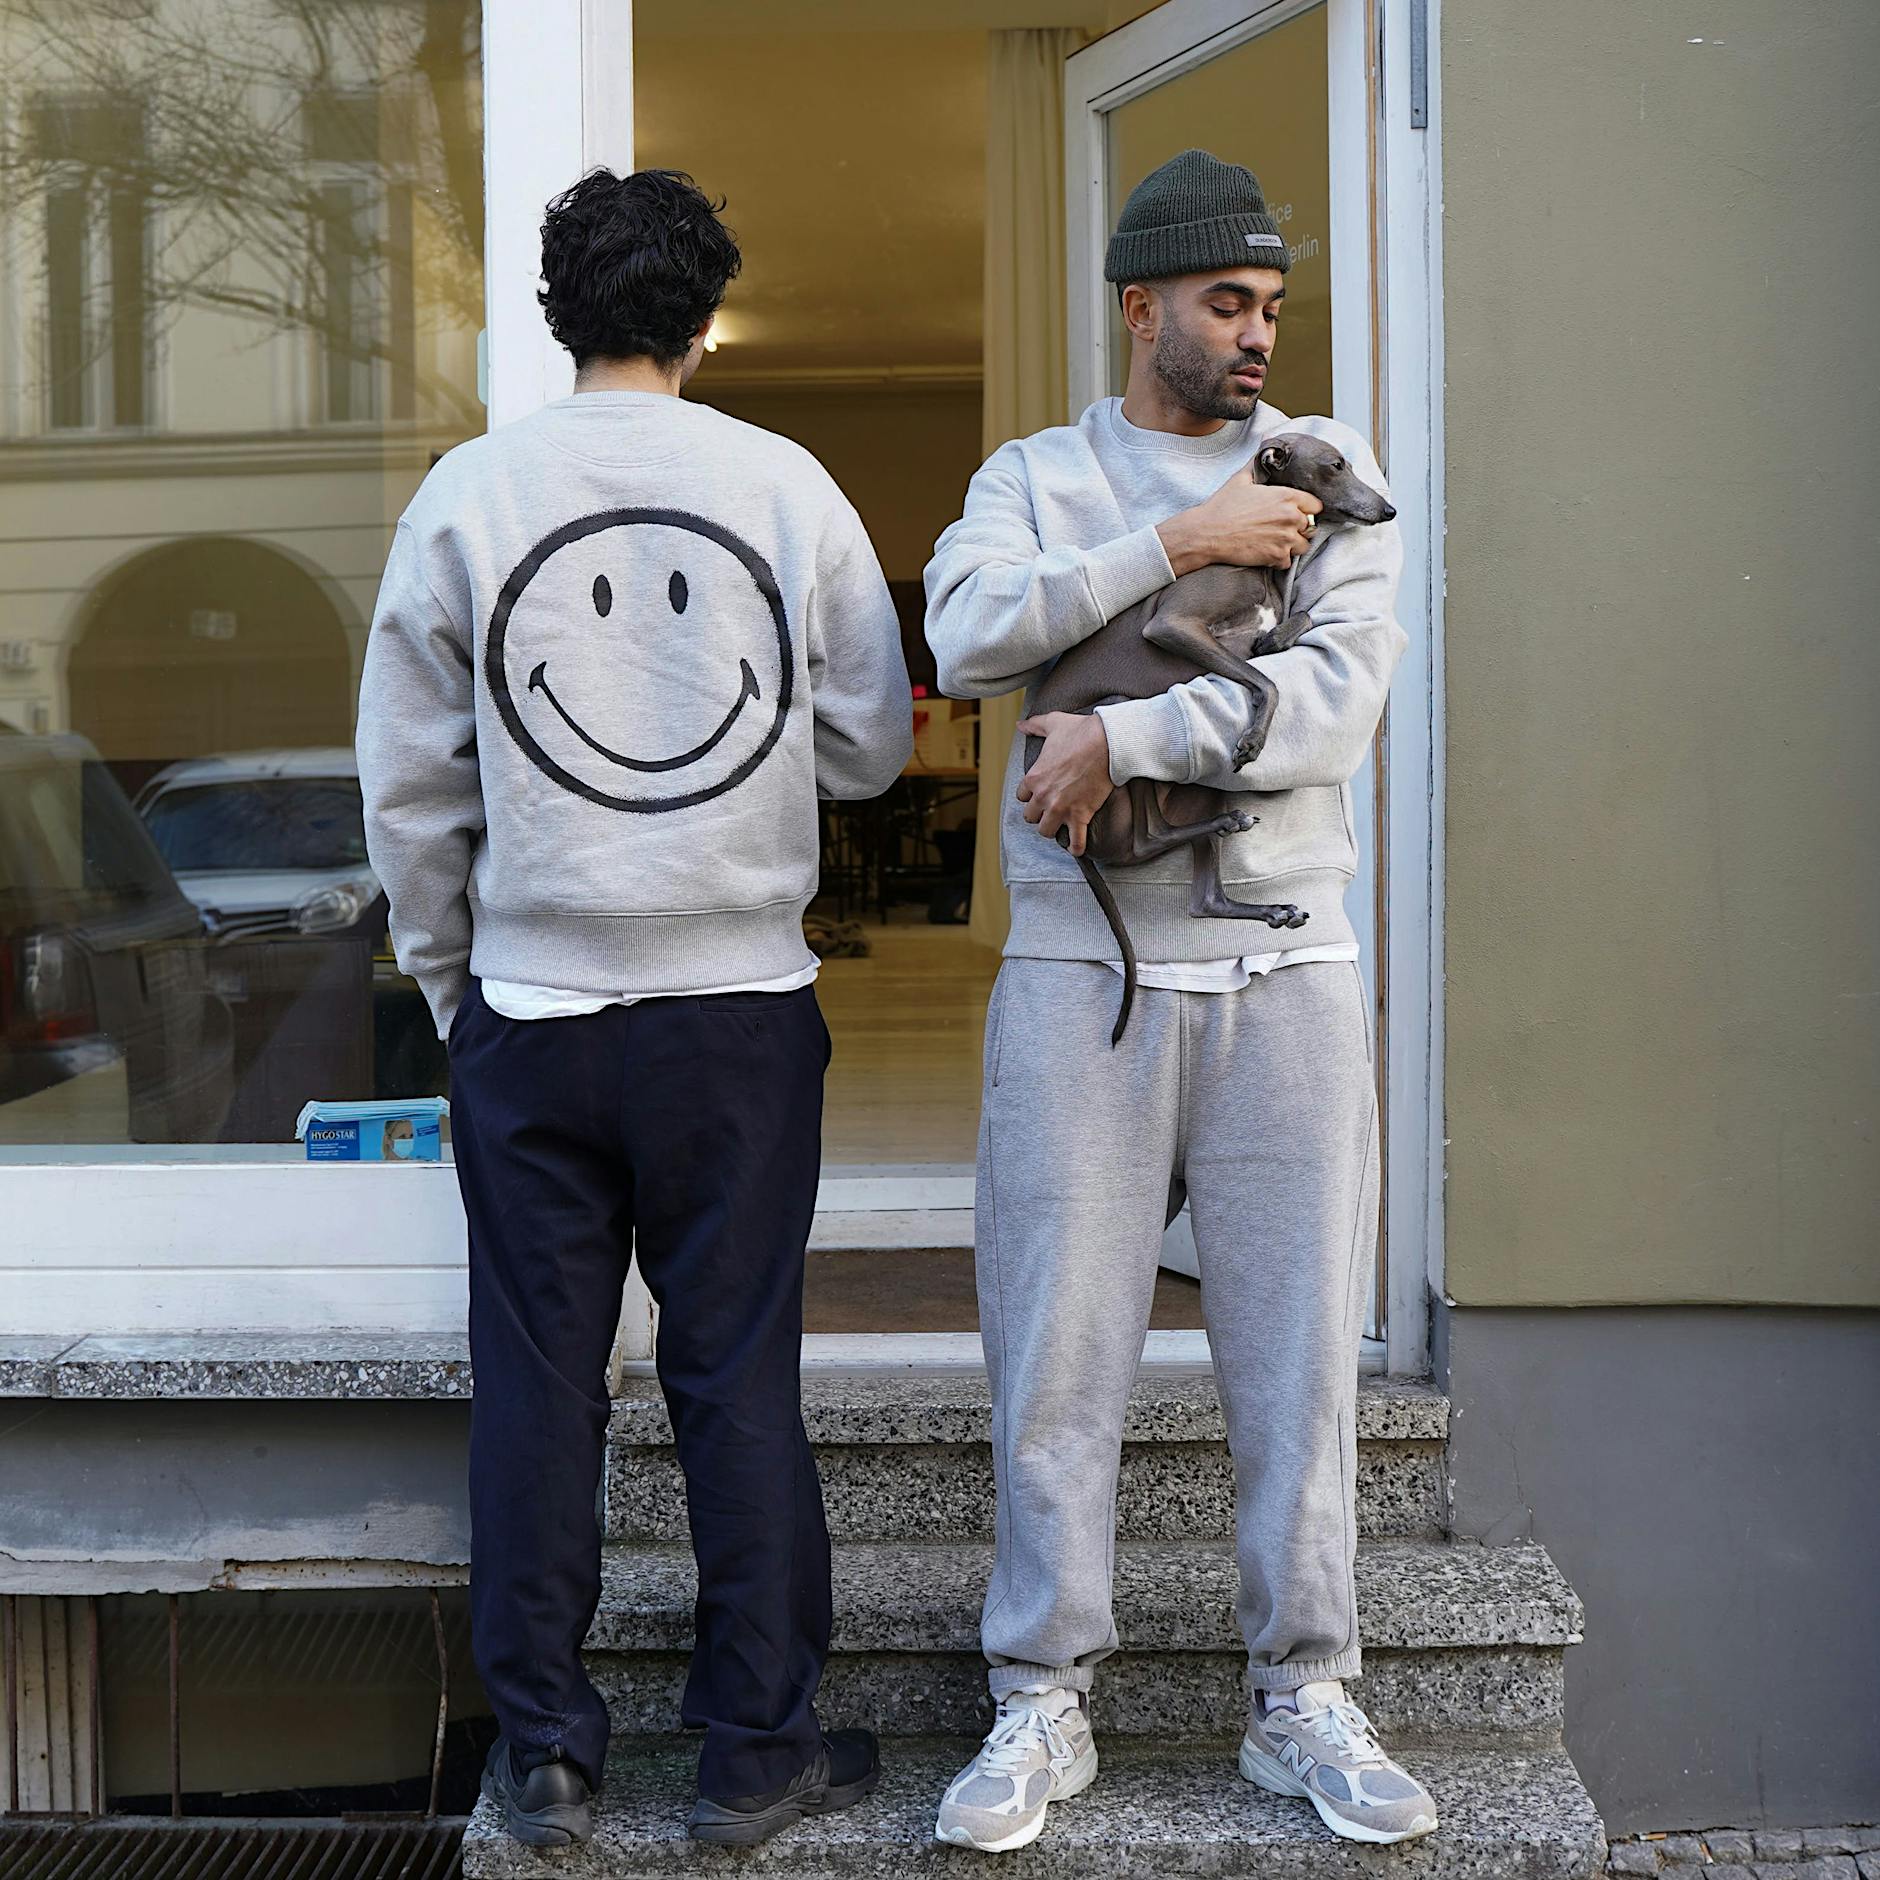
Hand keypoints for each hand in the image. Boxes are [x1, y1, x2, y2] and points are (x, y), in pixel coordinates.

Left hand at [1016, 712, 1111, 857]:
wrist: (1107, 742)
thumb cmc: (1080, 731)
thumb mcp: (1052, 723)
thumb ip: (1034, 725)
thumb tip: (1020, 724)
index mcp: (1033, 777)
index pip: (1022, 796)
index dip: (1031, 795)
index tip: (1041, 793)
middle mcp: (1043, 796)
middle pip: (1031, 817)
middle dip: (1040, 813)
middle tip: (1051, 809)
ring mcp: (1061, 808)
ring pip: (1046, 831)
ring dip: (1053, 828)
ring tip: (1061, 824)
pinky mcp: (1080, 816)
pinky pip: (1076, 841)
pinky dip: (1076, 848)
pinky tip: (1076, 849)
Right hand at [1157, 472, 1320, 575]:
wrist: (1207, 533)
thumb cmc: (1223, 506)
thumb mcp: (1241, 478)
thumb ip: (1258, 462)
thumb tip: (1266, 441)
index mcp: (1287, 496)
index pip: (1316, 505)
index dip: (1307, 509)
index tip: (1296, 512)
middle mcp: (1291, 517)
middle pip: (1311, 526)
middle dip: (1299, 528)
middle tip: (1282, 528)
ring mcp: (1285, 539)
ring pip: (1303, 546)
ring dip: (1292, 545)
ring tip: (1276, 542)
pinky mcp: (1276, 556)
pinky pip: (1287, 562)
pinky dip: (1279, 560)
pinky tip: (1267, 553)